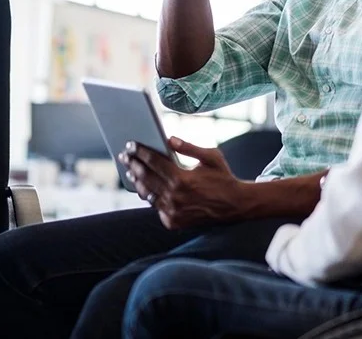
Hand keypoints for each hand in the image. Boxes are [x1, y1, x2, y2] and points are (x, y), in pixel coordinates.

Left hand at [119, 137, 245, 229]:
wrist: (236, 206)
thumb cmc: (223, 178)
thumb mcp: (211, 157)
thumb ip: (189, 147)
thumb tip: (169, 139)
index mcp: (182, 179)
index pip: (153, 162)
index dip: (140, 152)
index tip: (130, 144)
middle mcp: (175, 197)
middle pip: (145, 177)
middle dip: (132, 164)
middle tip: (124, 156)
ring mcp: (173, 212)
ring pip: (147, 194)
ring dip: (138, 181)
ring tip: (132, 171)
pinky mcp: (173, 222)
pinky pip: (156, 207)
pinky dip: (151, 196)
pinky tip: (145, 187)